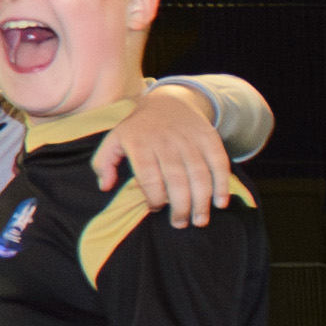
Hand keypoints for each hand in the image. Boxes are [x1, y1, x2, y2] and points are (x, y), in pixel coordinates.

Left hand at [93, 82, 241, 223]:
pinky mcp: (209, 138)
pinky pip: (219, 163)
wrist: (168, 101)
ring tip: (199, 220)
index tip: (156, 208)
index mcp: (140, 144)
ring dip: (201, 201)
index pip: (148, 177)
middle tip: (180, 224)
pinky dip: (222, 184)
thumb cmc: (139, 129)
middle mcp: (166, 142)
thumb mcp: (114, 139)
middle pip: (176, 179)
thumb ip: (104, 162)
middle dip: (180, 206)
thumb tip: (105, 186)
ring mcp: (190, 140)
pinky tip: (220, 202)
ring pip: (199, 174)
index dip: (154, 197)